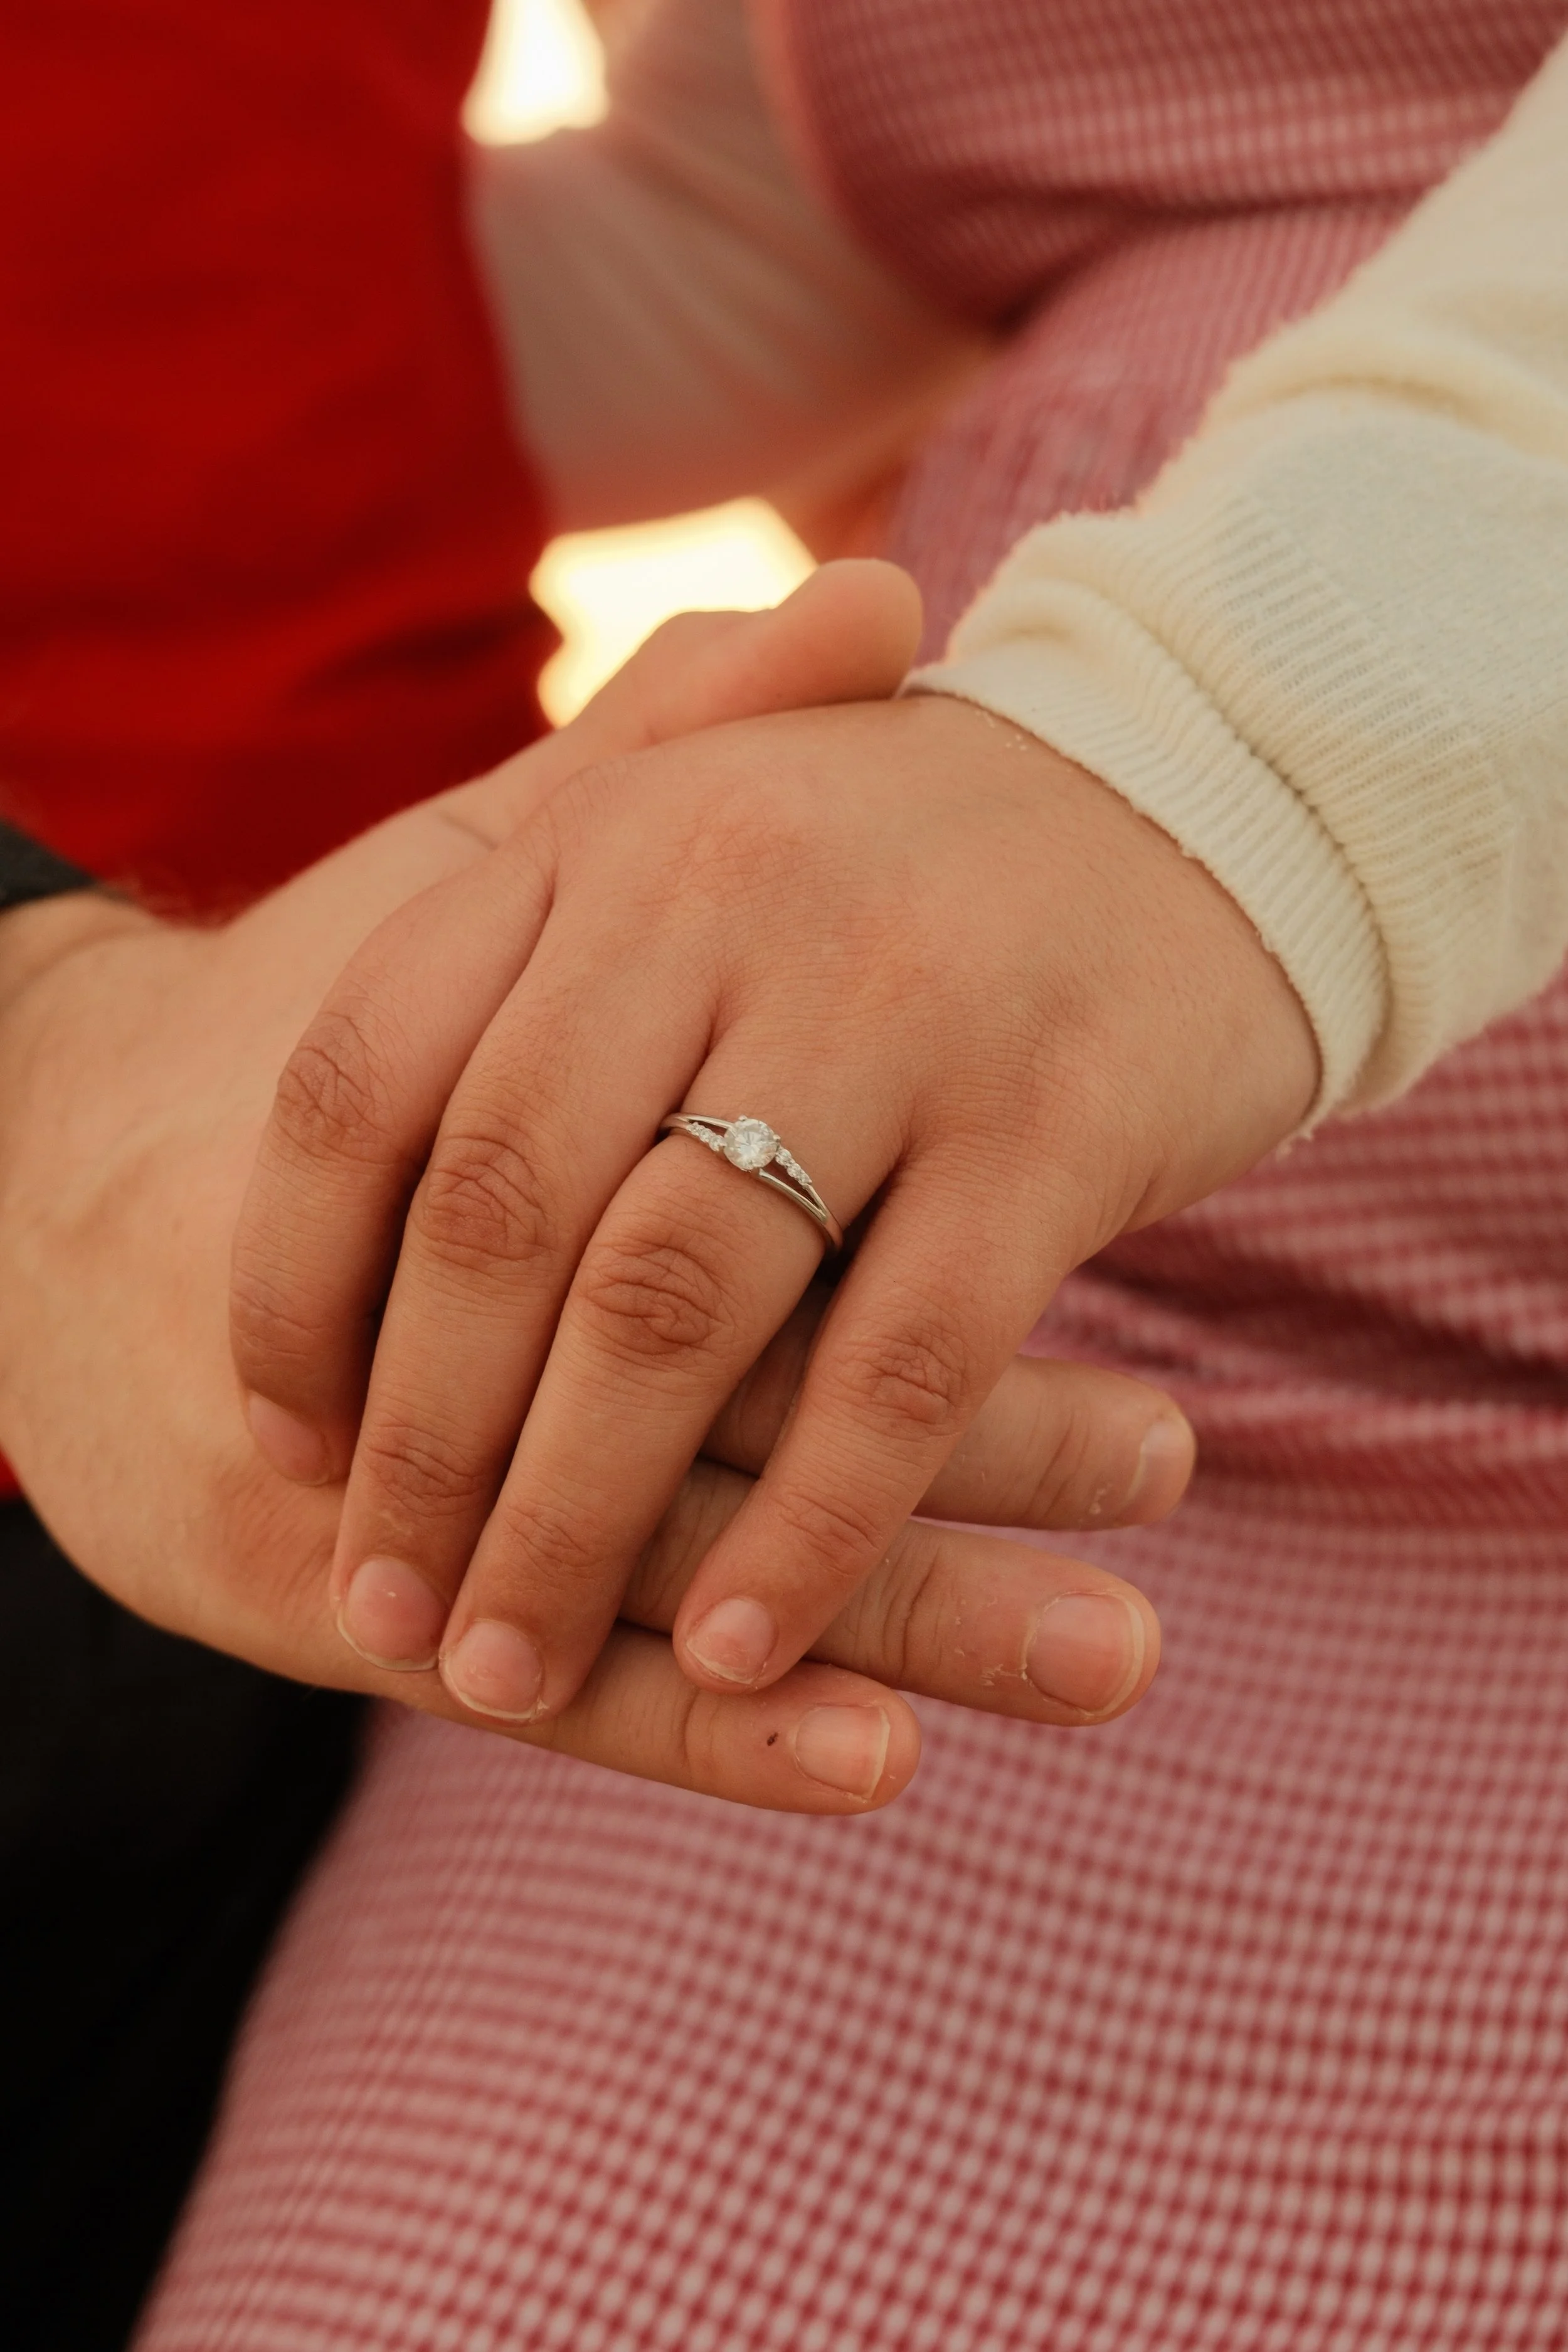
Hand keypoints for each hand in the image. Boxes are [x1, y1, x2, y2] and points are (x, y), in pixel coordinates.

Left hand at [0, 567, 1181, 1809]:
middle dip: (423, 1447)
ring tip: (507, 1671)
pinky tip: (744, 1650)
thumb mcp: (696, 842)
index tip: (288, 1442)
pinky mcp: (1056, 1119)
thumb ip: (531, 960)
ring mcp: (895, 1004)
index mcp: (597, 836)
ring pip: (674, 1309)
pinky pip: (897, 1367)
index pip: (363, 1080)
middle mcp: (717, 894)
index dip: (295, 1286)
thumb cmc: (906, 861)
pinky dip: (805, 1530)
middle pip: (501, 1217)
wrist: (1209, 781)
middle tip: (389, 1603)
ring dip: (575, 1521)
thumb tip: (355, 1205)